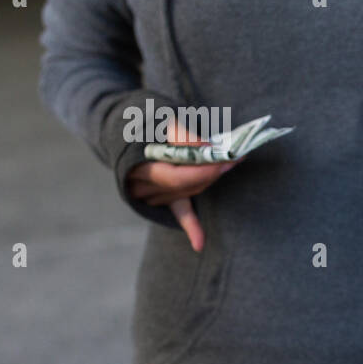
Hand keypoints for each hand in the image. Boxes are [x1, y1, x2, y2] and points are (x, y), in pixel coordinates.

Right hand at [125, 124, 239, 252]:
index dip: (202, 171)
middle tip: (235, 156)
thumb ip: (182, 135)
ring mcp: (149, 194)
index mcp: (136, 164)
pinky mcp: (162, 198)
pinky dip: (191, 227)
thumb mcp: (160, 119)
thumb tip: (208, 150)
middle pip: (186, 185)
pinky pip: (179, 214)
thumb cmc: (147, 120)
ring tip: (230, 163)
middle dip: (212, 172)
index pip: (175, 177)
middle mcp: (140, 184)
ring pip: (188, 193)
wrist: (127, 127)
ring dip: (209, 181)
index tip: (225, 159)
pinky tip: (200, 244)